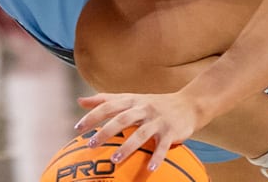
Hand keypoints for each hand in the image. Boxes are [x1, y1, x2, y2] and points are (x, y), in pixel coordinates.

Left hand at [75, 92, 202, 170]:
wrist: (189, 104)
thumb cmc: (153, 104)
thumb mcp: (130, 98)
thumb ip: (105, 99)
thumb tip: (79, 101)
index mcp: (132, 101)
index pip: (109, 106)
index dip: (93, 116)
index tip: (78, 129)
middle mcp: (144, 108)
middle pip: (123, 119)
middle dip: (106, 131)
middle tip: (90, 145)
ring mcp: (158, 120)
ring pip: (141, 133)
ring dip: (127, 146)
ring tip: (115, 159)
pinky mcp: (171, 131)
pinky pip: (163, 146)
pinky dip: (157, 157)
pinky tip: (150, 169)